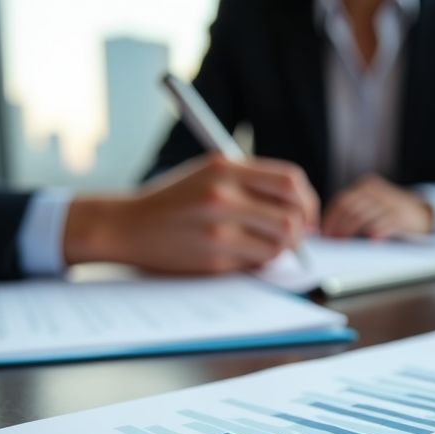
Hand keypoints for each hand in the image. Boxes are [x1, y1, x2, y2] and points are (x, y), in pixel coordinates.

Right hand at [62, 154, 318, 273]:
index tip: (306, 213)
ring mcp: (218, 229)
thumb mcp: (208, 174)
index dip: (307, 200)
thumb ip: (251, 183)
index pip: (289, 181)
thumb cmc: (173, 201)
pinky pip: (256, 263)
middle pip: (291, 216)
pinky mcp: (213, 259)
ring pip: (278, 244)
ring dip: (279, 249)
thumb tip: (300, 209)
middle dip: (300, 230)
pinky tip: (240, 255)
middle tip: (295, 236)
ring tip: (263, 245)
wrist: (127, 226)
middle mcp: (222, 196)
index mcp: (224, 168)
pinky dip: (258, 261)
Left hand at [321, 175, 433, 238]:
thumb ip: (355, 211)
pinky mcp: (402, 215)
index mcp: (367, 186)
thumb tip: (331, 230)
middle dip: (338, 226)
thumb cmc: (390, 213)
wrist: (423, 214)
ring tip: (344, 244)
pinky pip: (385, 224)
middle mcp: (377, 190)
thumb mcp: (372, 205)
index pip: (342, 200)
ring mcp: (390, 202)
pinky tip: (370, 242)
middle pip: (350, 207)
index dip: (330, 217)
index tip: (324, 232)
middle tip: (332, 241)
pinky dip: (377, 233)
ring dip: (351, 232)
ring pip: (364, 216)